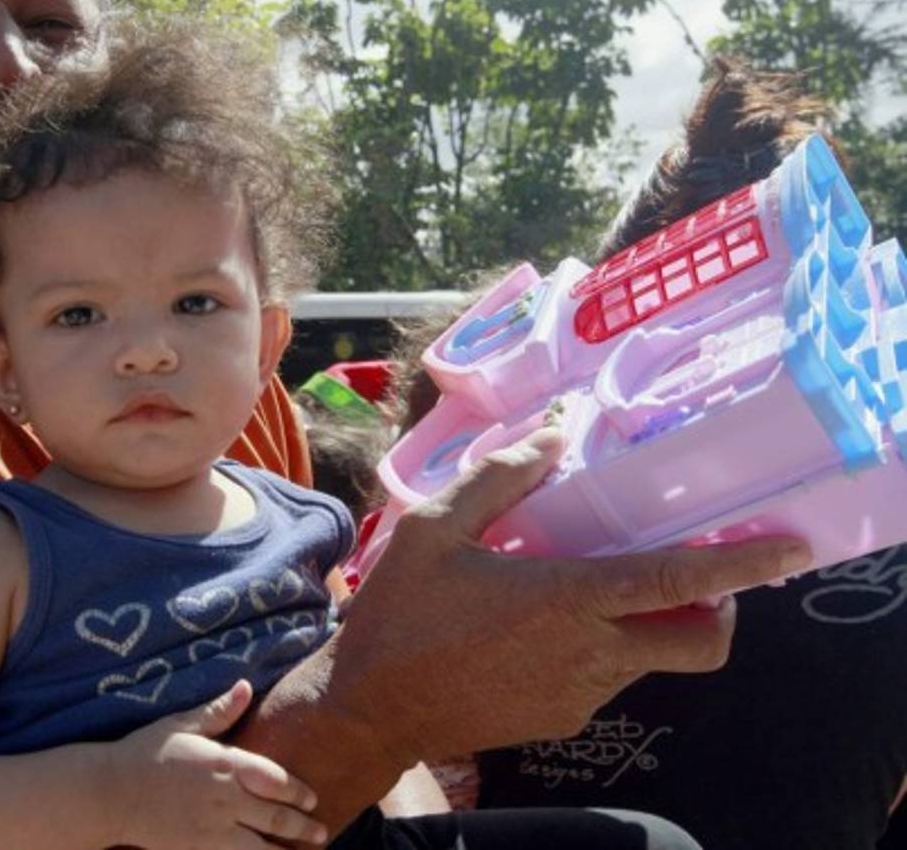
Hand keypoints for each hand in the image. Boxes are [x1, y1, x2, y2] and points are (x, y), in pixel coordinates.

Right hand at [106, 680, 327, 847]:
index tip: (313, 797)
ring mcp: (210, 829)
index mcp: (224, 764)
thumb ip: (219, 711)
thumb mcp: (183, 724)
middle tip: (322, 832)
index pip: (274, 779)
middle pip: (274, 816)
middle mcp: (223, 799)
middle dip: (302, 826)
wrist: (108, 793)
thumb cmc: (146, 752)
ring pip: (258, 847)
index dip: (297, 791)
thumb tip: (246, 685)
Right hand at [334, 426, 812, 764]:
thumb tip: (554, 436)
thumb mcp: (433, 529)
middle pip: (699, 642)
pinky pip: (611, 682)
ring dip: (652, 624)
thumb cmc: (400, 613)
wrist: (370, 708)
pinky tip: (546, 630)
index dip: (742, 565)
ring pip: (655, 661)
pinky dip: (609, 650)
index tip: (789, 550)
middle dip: (718, 608)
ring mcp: (580, 695)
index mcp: (565, 599)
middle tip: (689, 571)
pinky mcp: (562, 721)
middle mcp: (589, 655)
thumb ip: (499, 478)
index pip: (676, 580)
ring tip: (592, 590)